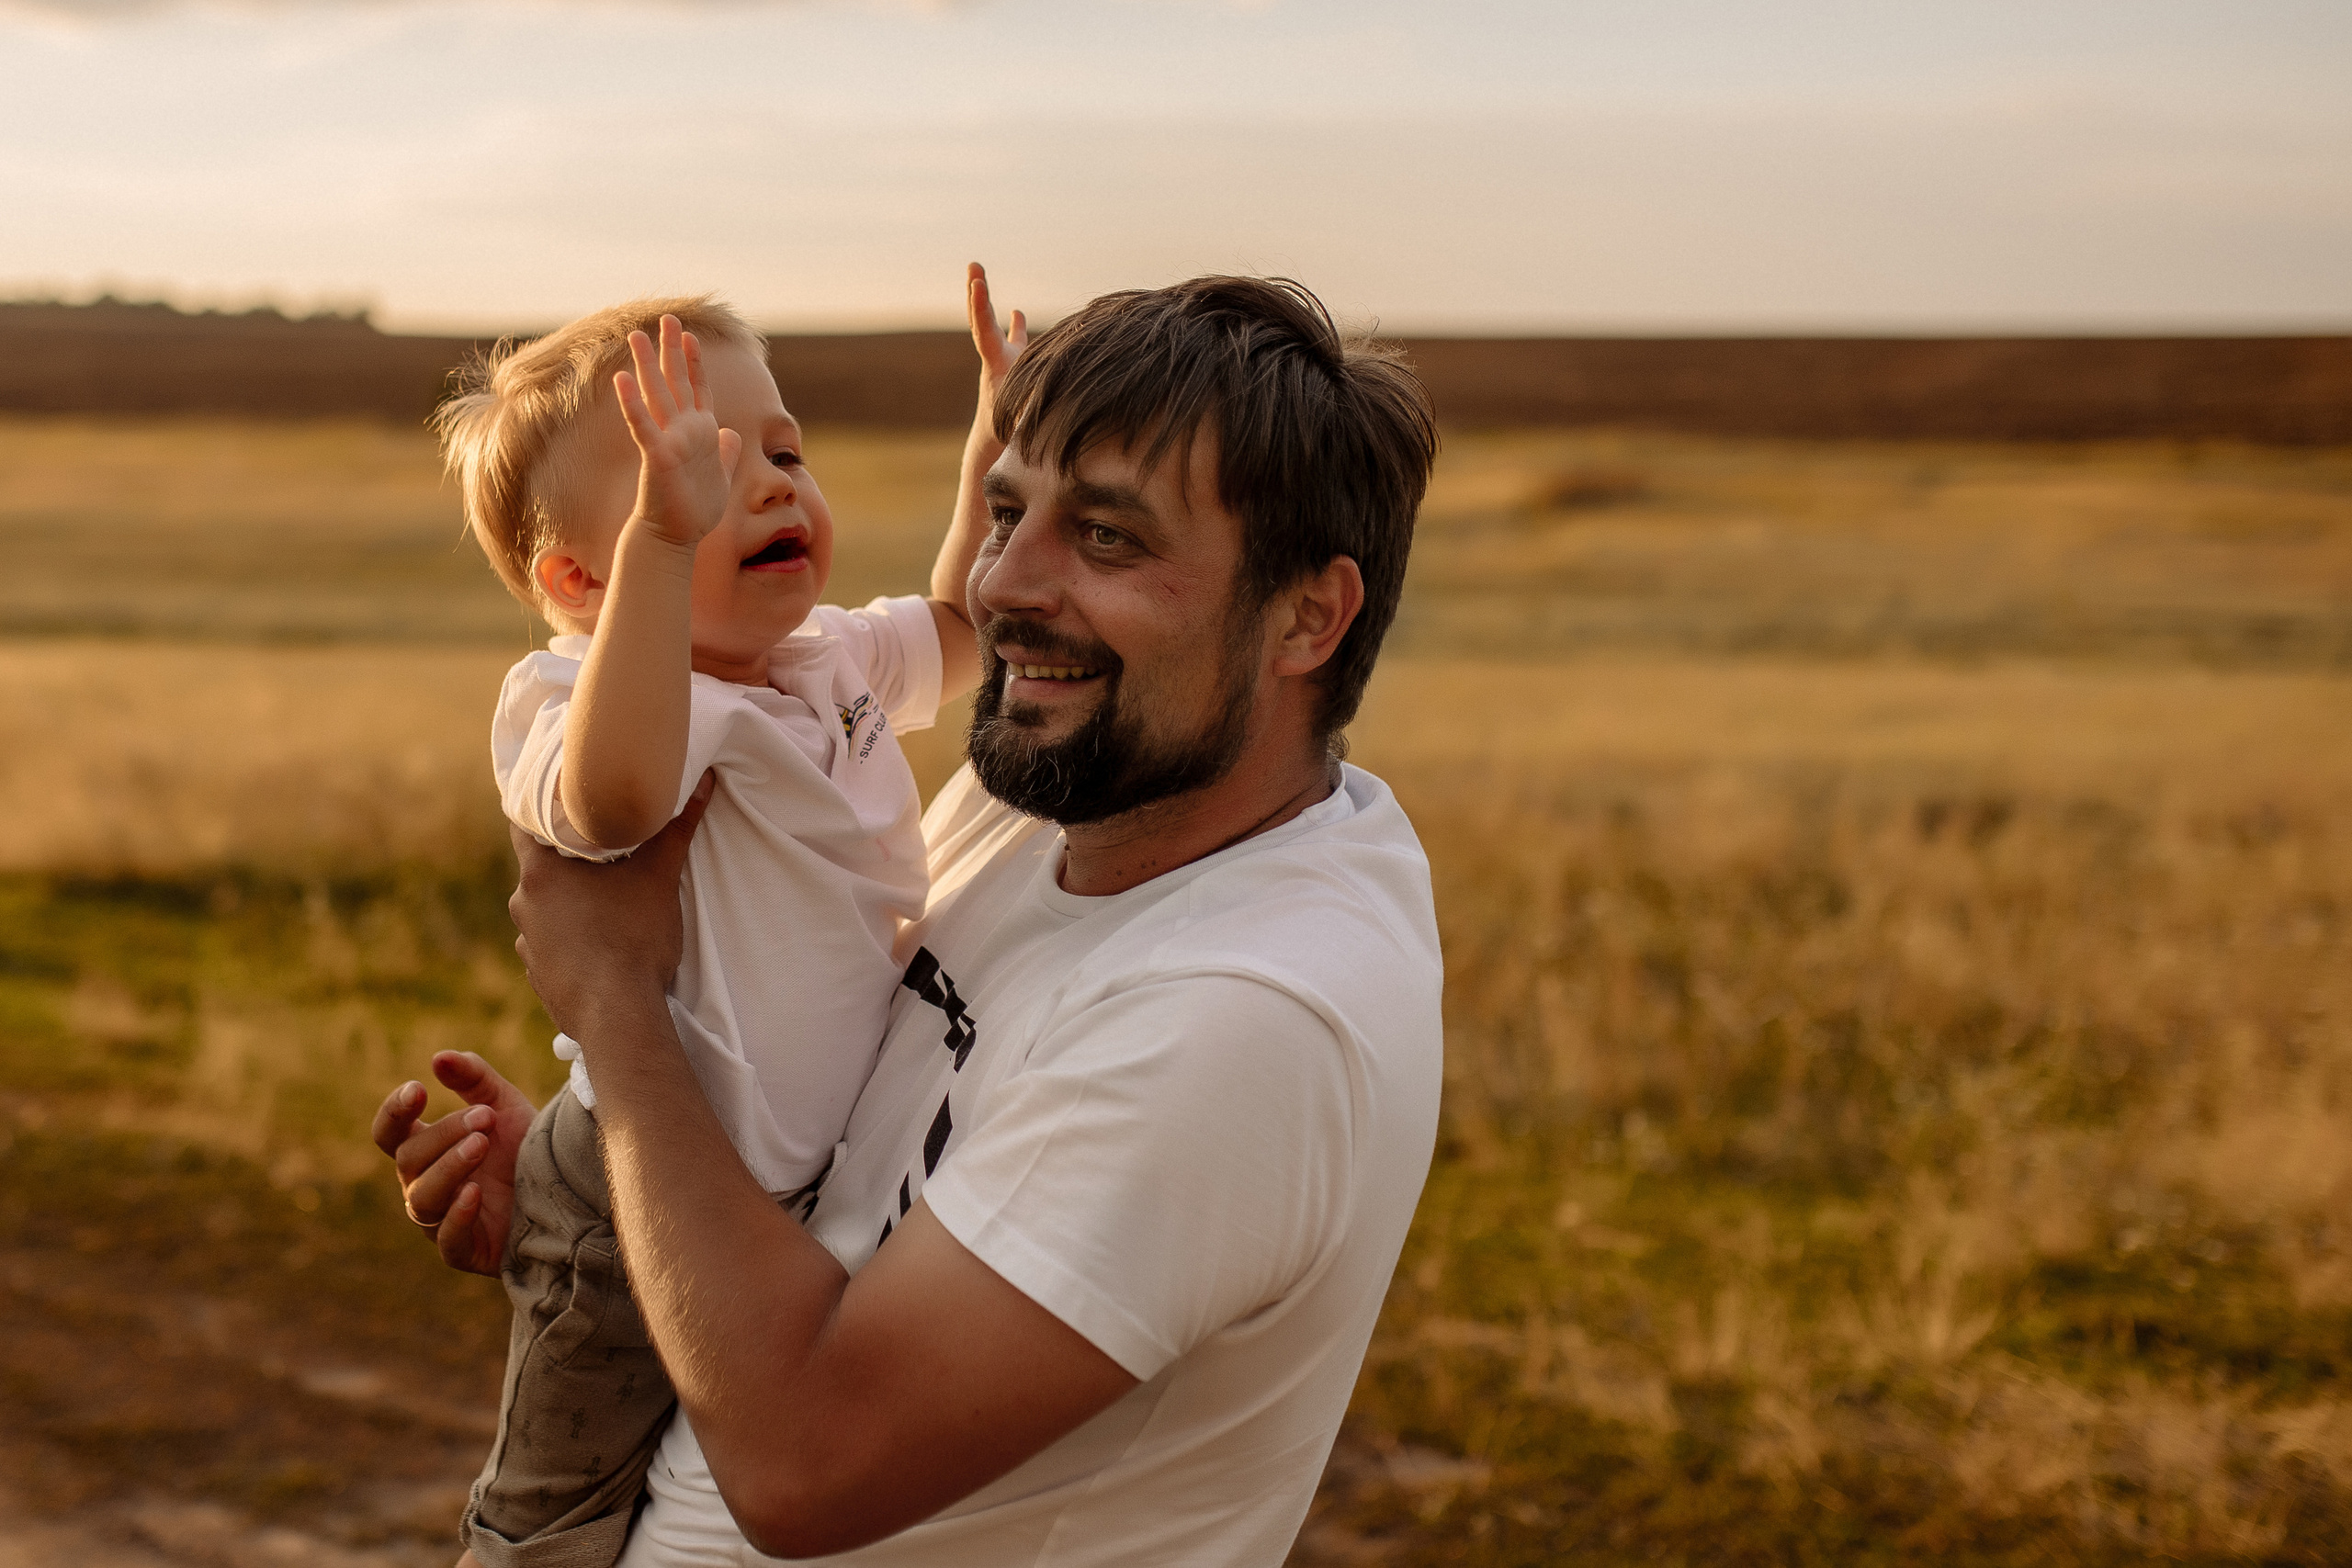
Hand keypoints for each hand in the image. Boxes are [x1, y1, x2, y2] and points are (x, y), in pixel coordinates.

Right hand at [370, 1051, 535, 1275]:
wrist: (567, 1192)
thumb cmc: (525, 1147)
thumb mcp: (504, 1104)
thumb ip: (473, 1078)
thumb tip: (438, 1057)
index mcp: (427, 1149)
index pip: (389, 1133)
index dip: (394, 1113)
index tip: (418, 1089)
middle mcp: (425, 1184)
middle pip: (409, 1160)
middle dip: (445, 1135)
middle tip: (485, 1117)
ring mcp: (440, 1220)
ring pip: (422, 1199)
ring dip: (449, 1169)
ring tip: (481, 1144)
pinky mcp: (464, 1250)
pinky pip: (447, 1241)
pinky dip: (457, 1217)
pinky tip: (475, 1193)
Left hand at [510, 773, 713, 1040]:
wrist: (617, 1015)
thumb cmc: (633, 937)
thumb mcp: (659, 876)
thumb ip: (677, 828)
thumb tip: (704, 782)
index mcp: (540, 872)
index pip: (524, 822)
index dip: (544, 809)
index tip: (566, 802)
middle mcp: (523, 904)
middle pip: (542, 867)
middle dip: (570, 859)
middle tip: (605, 851)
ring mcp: (527, 943)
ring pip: (547, 909)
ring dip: (572, 903)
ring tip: (608, 904)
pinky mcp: (539, 976)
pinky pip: (552, 945)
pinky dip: (572, 939)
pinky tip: (602, 944)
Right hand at [617, 314, 742, 547]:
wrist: (676, 537)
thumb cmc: (695, 510)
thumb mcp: (721, 476)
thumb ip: (726, 452)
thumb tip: (731, 432)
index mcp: (700, 433)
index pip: (698, 389)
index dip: (695, 362)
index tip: (692, 335)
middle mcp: (682, 431)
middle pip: (676, 382)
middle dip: (672, 350)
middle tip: (668, 319)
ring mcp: (667, 440)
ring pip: (656, 395)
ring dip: (646, 365)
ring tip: (637, 335)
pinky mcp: (656, 456)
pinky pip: (642, 425)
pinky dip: (632, 403)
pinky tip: (622, 379)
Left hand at [965, 263, 1027, 458]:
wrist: (993, 448)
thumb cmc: (1006, 437)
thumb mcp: (1017, 424)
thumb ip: (1028, 411)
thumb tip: (1040, 407)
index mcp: (995, 369)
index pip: (985, 332)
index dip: (981, 308)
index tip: (977, 283)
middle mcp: (996, 361)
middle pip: (981, 321)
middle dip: (977, 293)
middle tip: (973, 266)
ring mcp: (1003, 364)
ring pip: (995, 328)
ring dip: (989, 302)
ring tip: (980, 277)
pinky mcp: (1012, 371)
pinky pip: (1014, 343)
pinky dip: (1016, 327)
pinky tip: (1017, 312)